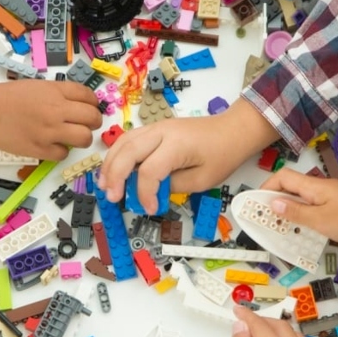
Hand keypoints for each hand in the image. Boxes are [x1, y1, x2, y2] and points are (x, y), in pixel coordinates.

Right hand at [0, 81, 101, 159]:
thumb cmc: (6, 97)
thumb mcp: (37, 86)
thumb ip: (58, 94)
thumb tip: (78, 104)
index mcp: (55, 91)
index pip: (89, 97)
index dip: (93, 104)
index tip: (90, 108)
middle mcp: (56, 110)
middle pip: (92, 118)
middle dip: (93, 122)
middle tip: (87, 125)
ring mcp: (49, 131)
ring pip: (84, 138)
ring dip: (82, 138)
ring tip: (73, 137)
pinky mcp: (40, 149)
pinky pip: (64, 154)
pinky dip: (61, 151)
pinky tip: (53, 145)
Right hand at [99, 102, 278, 211]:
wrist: (233, 129)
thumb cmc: (222, 154)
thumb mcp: (203, 179)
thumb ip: (174, 186)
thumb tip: (151, 191)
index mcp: (177, 145)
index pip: (150, 170)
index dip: (145, 193)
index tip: (149, 209)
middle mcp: (162, 132)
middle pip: (128, 151)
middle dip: (115, 175)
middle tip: (110, 196)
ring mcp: (156, 127)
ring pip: (123, 142)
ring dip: (110, 163)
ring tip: (104, 185)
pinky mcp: (155, 128)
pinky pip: (129, 139)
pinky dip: (117, 154)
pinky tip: (113, 170)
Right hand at [260, 169, 337, 244]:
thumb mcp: (320, 221)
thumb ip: (295, 212)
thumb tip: (272, 202)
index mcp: (314, 186)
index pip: (283, 177)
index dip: (266, 187)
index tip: (256, 204)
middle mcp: (321, 187)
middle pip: (291, 187)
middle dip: (275, 201)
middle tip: (264, 219)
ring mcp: (331, 195)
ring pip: (303, 198)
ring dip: (289, 210)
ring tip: (281, 227)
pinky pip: (315, 206)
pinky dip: (304, 215)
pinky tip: (305, 230)